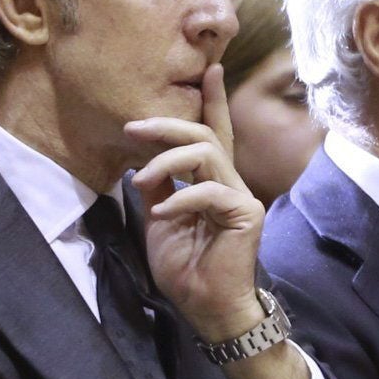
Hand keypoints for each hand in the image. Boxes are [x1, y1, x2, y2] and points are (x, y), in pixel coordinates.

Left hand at [126, 65, 269, 345]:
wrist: (208, 309)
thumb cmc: (187, 269)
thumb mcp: (160, 221)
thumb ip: (158, 189)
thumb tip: (140, 164)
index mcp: (212, 182)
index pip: (214, 133)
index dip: (213, 101)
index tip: (210, 70)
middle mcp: (230, 183)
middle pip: (204, 135)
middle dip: (166, 126)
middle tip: (133, 129)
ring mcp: (240, 196)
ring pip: (206, 154)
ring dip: (166, 161)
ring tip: (140, 180)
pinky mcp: (245, 213)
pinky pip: (209, 191)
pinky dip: (179, 198)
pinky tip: (162, 214)